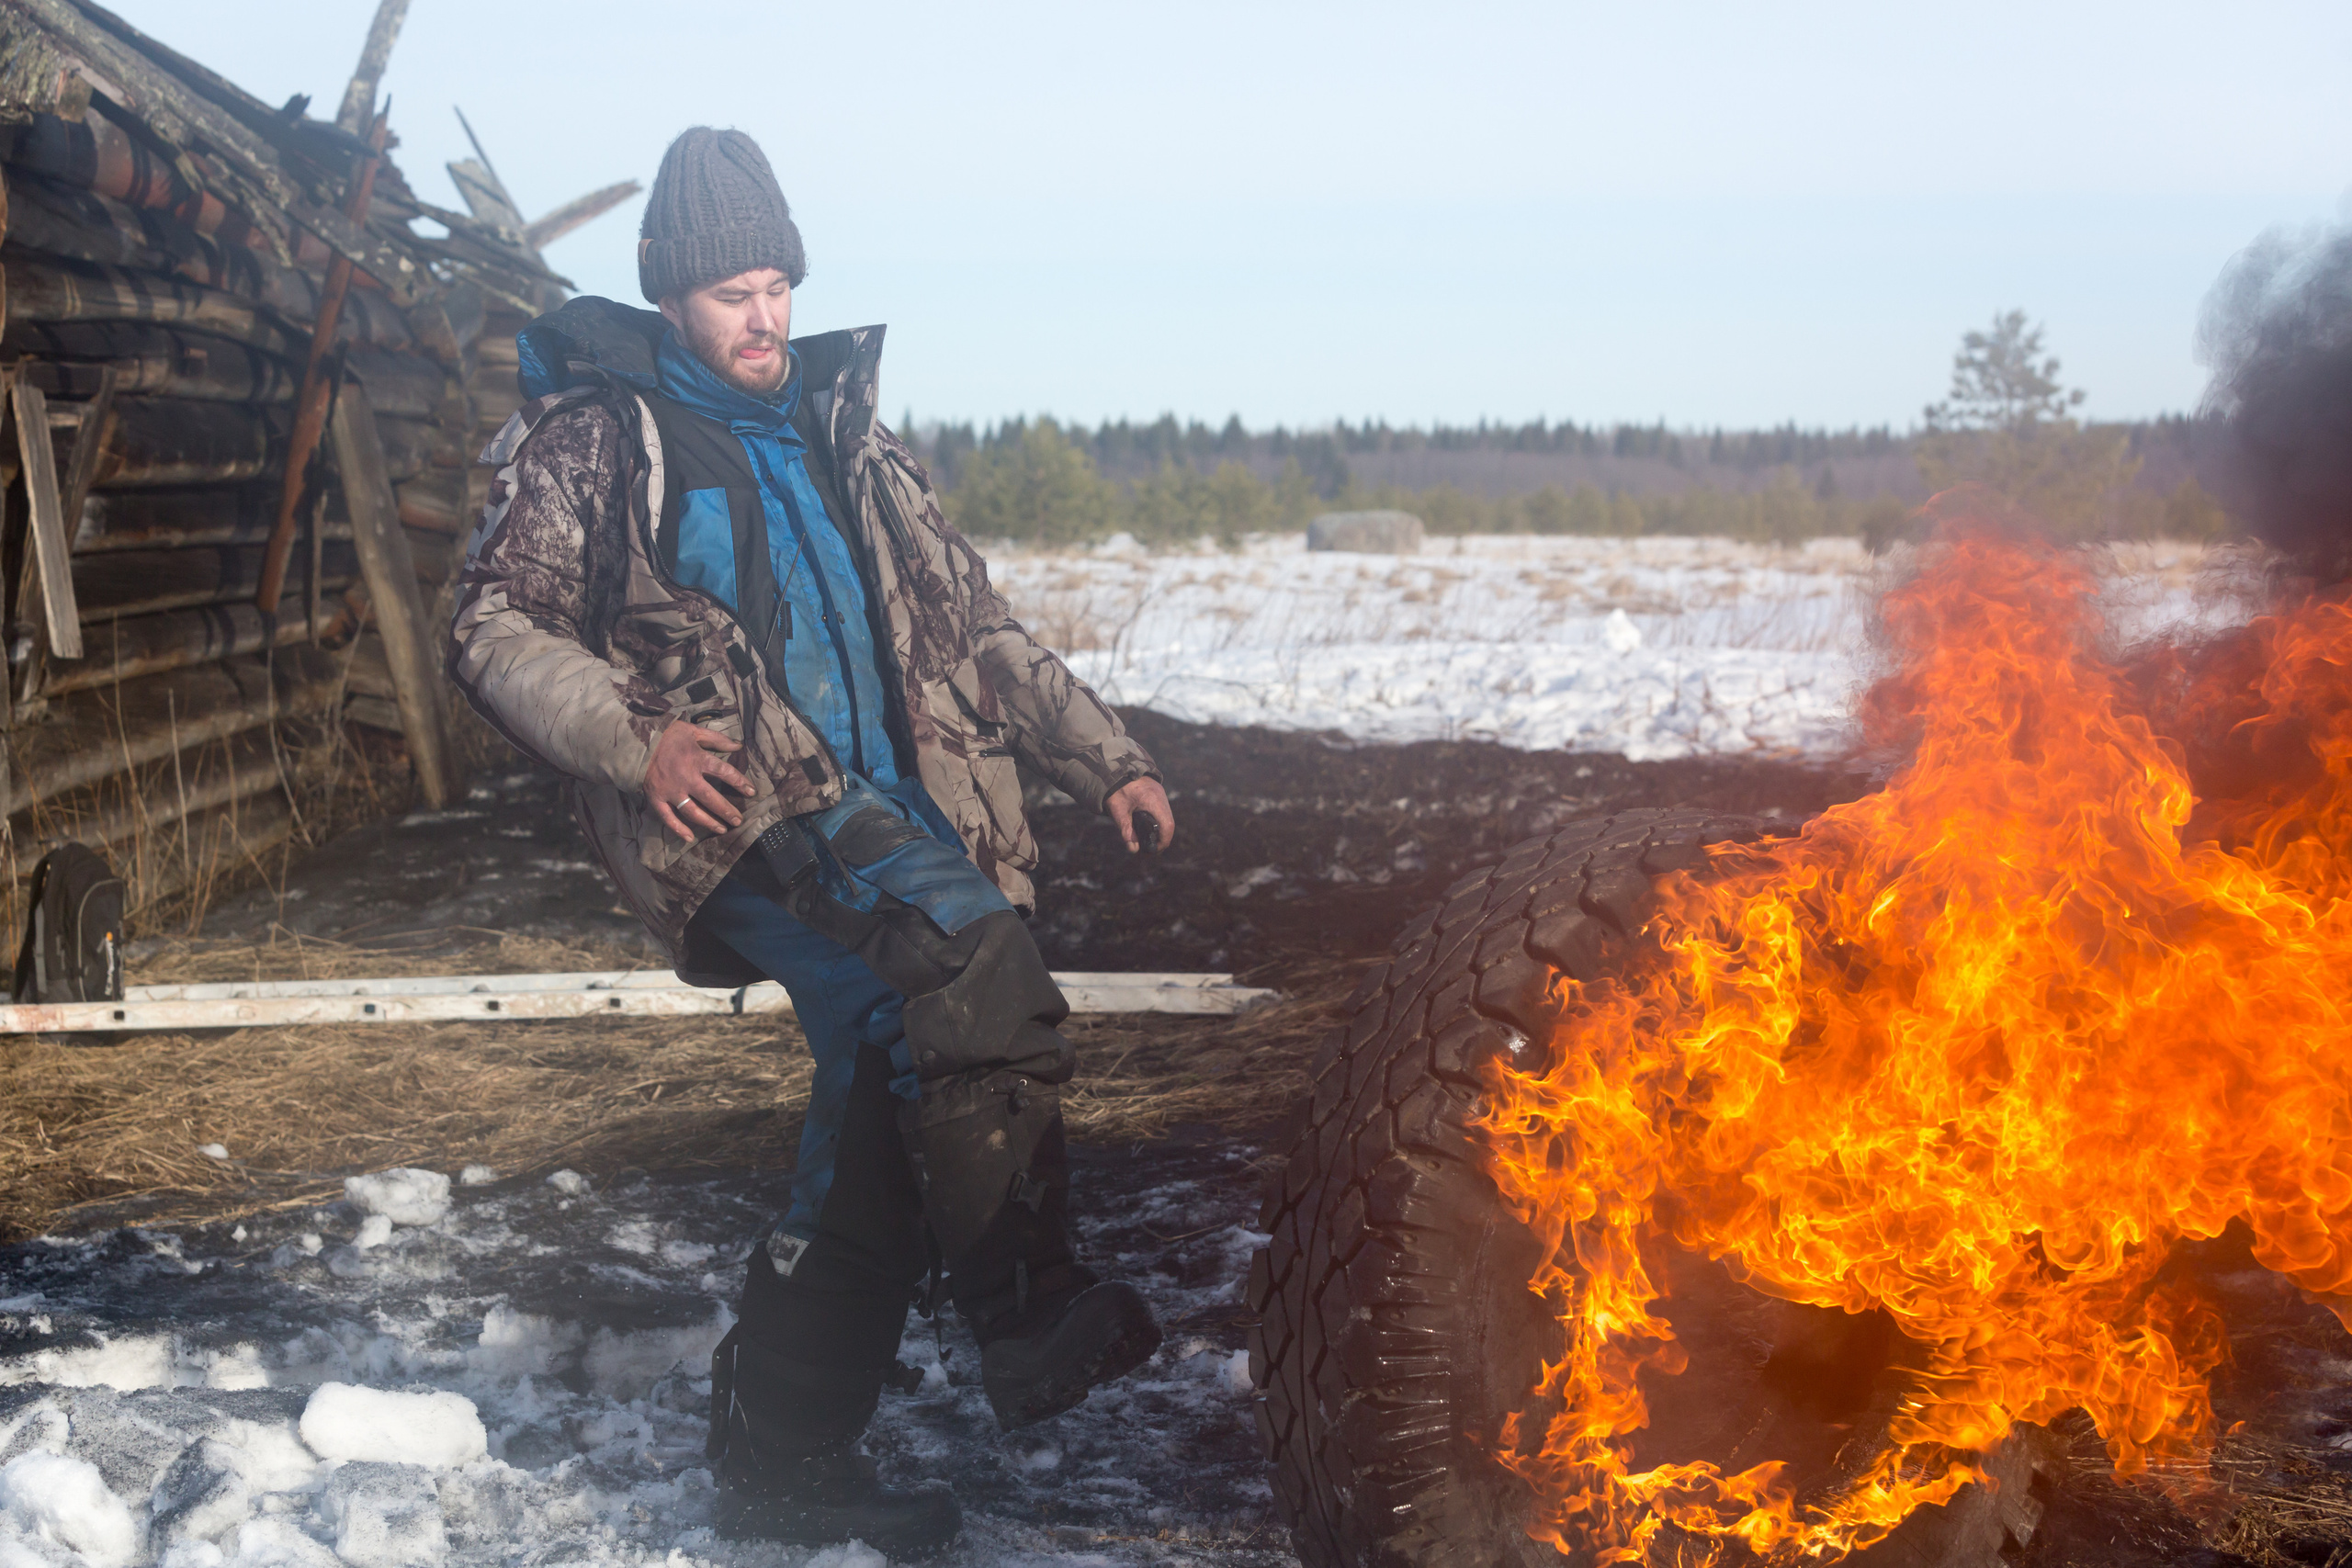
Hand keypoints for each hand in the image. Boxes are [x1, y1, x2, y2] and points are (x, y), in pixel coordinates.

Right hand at [645, 720, 751, 842]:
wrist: (635, 741)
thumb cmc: (667, 735)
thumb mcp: (693, 731)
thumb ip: (716, 739)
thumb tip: (738, 746)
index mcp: (697, 759)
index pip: (724, 772)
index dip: (739, 782)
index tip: (751, 792)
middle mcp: (686, 778)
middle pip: (711, 798)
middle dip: (727, 811)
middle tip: (738, 820)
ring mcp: (671, 790)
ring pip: (693, 812)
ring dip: (708, 822)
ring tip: (722, 829)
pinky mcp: (656, 798)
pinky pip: (668, 817)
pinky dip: (678, 829)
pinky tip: (689, 838)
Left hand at [1106, 776, 1174, 852]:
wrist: (1115, 771)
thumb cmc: (1116, 790)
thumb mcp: (1118, 810)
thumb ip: (1126, 830)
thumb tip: (1133, 849)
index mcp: (1153, 800)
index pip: (1167, 825)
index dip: (1164, 841)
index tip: (1153, 851)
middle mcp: (1161, 797)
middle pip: (1169, 823)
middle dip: (1163, 839)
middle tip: (1150, 850)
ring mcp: (1161, 795)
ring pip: (1168, 817)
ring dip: (1162, 831)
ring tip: (1150, 842)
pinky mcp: (1158, 794)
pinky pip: (1163, 812)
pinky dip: (1159, 823)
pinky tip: (1150, 829)